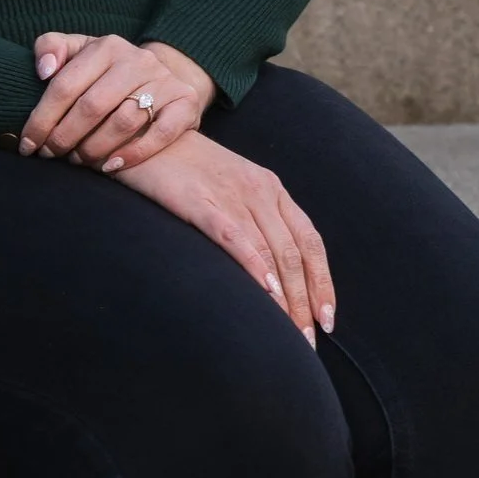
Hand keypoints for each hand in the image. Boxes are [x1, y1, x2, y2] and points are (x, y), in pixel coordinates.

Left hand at [18, 32, 207, 170]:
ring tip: (79, 161)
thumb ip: (51, 47)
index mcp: (106, 46)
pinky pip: (160, 134)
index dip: (42, 118)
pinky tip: (110, 166)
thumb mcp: (78, 51)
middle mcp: (138, 59)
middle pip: (92, 105)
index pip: (65, 84)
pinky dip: (133, 154)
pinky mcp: (186, 103)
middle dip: (64, 137)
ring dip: (94, 149)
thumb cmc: (105, 71)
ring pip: (123, 122)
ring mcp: (164, 81)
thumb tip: (44, 69)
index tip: (28, 145)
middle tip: (51, 155)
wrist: (161, 77)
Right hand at [111, 130, 336, 348]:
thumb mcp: (232, 186)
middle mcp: (259, 189)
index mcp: (271, 187)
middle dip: (305, 302)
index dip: (322, 281)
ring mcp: (230, 194)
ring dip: (285, 298)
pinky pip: (235, 237)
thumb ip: (255, 219)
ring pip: (270, 251)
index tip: (328, 319)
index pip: (309, 240)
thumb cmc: (190, 169)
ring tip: (291, 336)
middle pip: (293, 253)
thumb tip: (275, 273)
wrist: (150, 134)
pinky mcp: (200, 201)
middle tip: (309, 343)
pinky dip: (254, 266)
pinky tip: (264, 294)